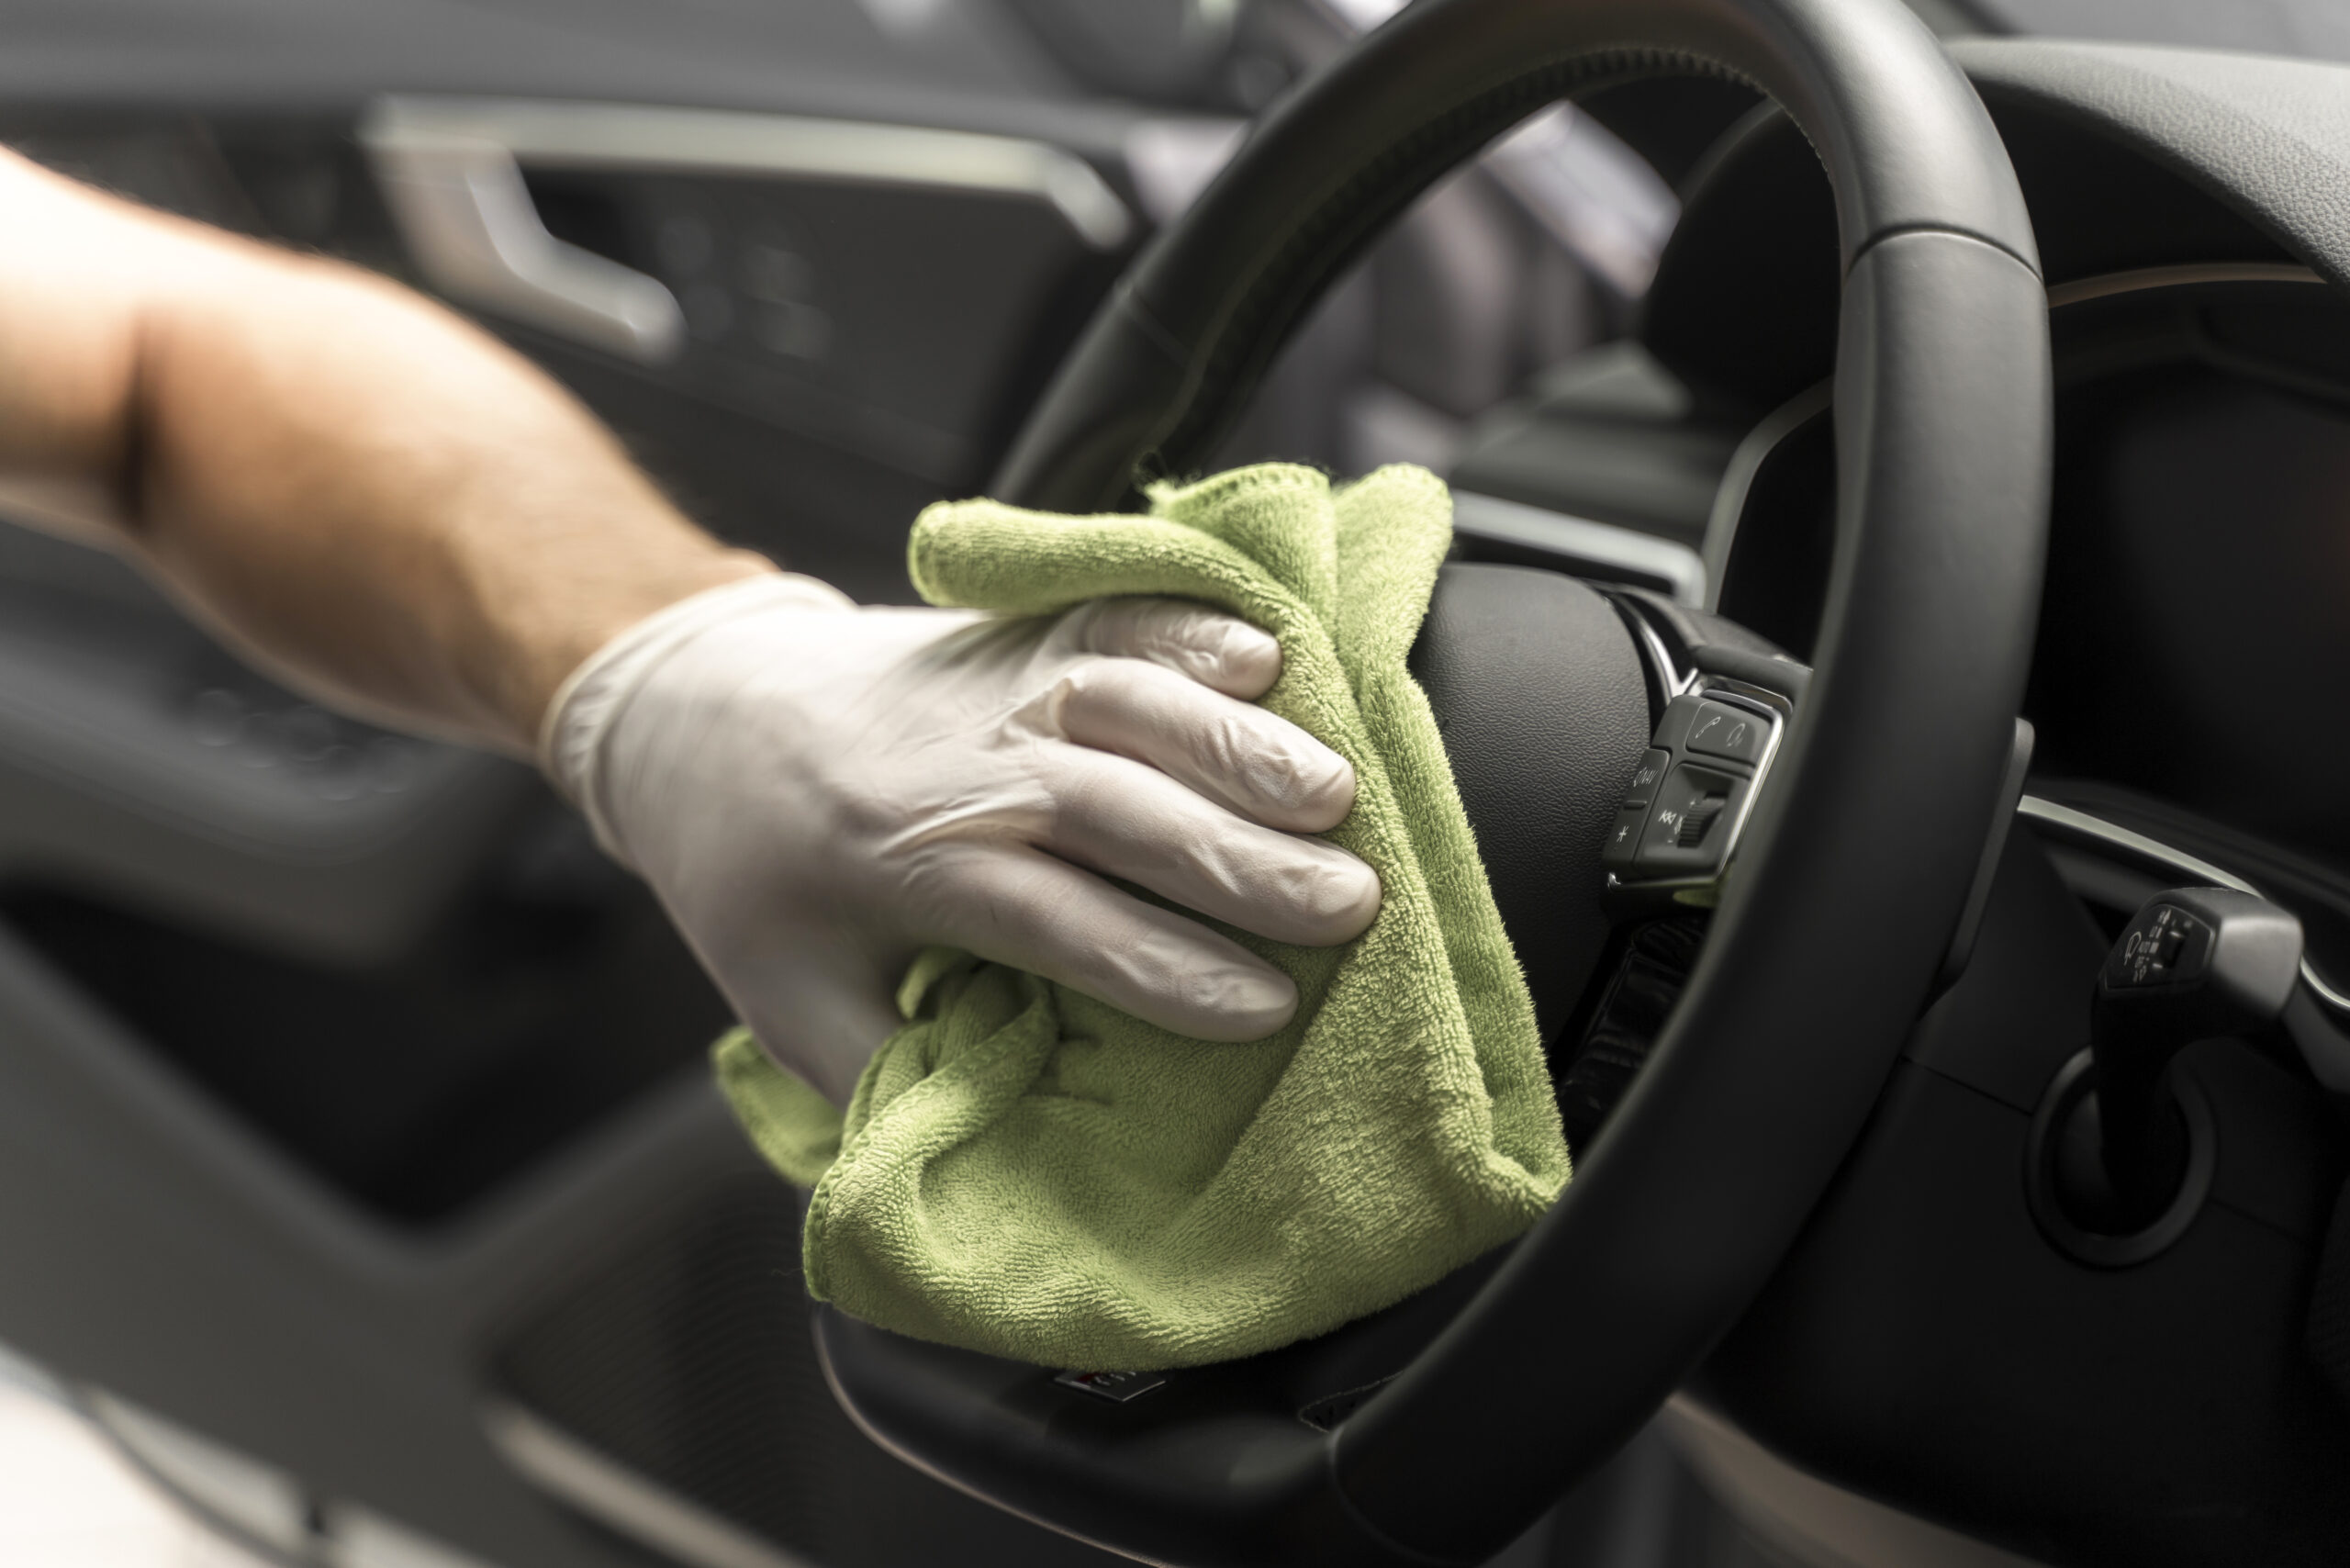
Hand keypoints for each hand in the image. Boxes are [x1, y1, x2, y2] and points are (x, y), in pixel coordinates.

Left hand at [545, 573, 1381, 1103]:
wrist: (694, 710)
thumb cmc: (752, 872)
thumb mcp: (785, 1001)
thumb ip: (881, 1078)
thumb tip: (986, 1148)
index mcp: (906, 867)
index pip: (1057, 922)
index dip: (1163, 969)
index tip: (1264, 1012)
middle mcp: (959, 768)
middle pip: (1116, 808)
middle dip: (1240, 860)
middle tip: (1353, 906)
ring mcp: (993, 687)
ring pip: (1127, 702)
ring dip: (1237, 743)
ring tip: (1340, 791)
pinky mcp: (1018, 634)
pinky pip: (1111, 618)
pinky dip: (1189, 627)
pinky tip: (1268, 655)